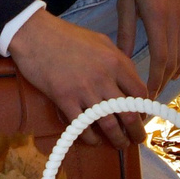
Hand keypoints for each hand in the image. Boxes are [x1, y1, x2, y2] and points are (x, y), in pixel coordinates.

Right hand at [7, 9, 149, 149]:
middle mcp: (103, 78)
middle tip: (138, 139)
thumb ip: (118, 59)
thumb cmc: (67, 36)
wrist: (35, 34)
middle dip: (136, 131)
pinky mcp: (64, 100)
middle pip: (129, 113)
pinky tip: (94, 140)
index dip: (144, 108)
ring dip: (117, 139)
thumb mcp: (101, 41)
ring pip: (108, 124)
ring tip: (120, 144)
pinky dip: (91, 138)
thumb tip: (130, 79)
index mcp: (115, 62)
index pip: (140, 92)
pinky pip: (82, 127)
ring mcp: (84, 90)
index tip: (143, 116)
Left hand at [116, 0, 179, 96]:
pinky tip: (177, 68)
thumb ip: (125, 31)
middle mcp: (176, 20)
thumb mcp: (125, 1)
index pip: (161, 58)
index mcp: (158, 18)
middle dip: (163, 82)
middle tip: (152, 99)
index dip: (155, 79)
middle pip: (174, 60)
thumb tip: (120, 57)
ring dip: (175, 73)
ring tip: (163, 87)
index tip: (147, 95)